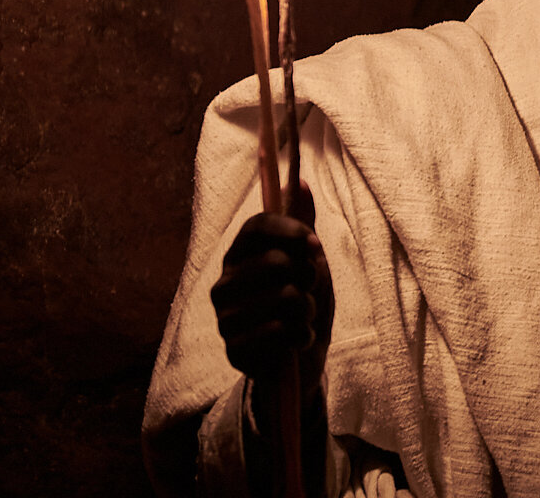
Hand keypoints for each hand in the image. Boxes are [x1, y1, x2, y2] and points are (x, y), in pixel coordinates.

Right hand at [211, 181, 332, 405]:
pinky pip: (279, 332)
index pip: (257, 225)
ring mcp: (225, 318)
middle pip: (277, 261)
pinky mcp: (233, 350)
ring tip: (304, 318)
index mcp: (242, 255)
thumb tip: (300, 181)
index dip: (291, 231)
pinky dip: (302, 336)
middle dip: (309, 276)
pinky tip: (298, 340)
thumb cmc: (303, 301)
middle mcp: (225, 282)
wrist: (302, 357)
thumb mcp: (309, 260)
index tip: (314, 245)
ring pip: (285, 298)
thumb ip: (303, 225)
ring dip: (309, 309)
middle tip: (310, 289)